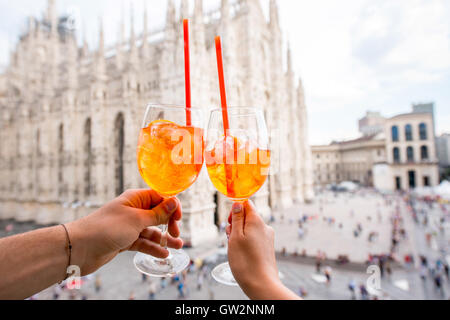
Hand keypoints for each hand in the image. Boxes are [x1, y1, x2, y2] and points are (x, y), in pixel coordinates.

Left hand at [67, 189, 182, 275]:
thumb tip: (173, 202)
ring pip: (152, 230)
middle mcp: (133, 210)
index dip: (171, 206)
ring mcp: (129, 226)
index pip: (160, 197)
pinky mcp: (125, 240)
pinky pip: (143, 242)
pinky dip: (153, 247)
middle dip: (169, 223)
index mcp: (135, 199)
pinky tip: (163, 254)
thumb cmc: (107, 228)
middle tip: (176, 234)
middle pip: (158, 214)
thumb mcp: (136, 220)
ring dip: (164, 238)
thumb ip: (157, 214)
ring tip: (178, 246)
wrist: (80, 248)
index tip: (179, 218)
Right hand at [226, 201, 299, 299]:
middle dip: (235, 224)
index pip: (246, 203)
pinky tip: (242, 254)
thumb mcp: (235, 236)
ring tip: (236, 249)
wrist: (261, 284)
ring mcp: (267, 237)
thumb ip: (236, 218)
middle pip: (247, 217)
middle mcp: (264, 226)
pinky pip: (253, 238)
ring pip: (249, 229)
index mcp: (257, 220)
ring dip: (239, 235)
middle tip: (230, 238)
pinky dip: (245, 242)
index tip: (229, 221)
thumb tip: (238, 203)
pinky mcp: (267, 247)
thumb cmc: (245, 261)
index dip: (235, 209)